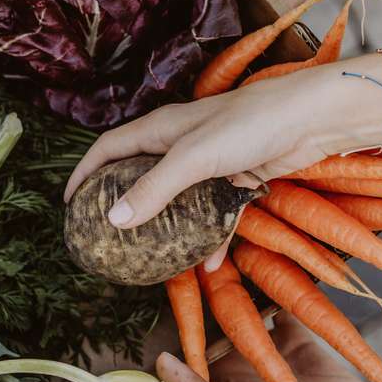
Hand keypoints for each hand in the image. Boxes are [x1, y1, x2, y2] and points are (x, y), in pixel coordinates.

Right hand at [66, 69, 355, 229]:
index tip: (69, 203)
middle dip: (122, 202)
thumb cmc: (249, 124)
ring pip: (178, 197)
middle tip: (106, 234)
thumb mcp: (193, 157)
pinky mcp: (238, 177)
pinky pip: (216, 211)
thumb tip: (114, 221)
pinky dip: (211, 235)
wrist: (312, 118)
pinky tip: (208, 263)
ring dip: (166, 225)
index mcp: (160, 129)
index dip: (85, 173)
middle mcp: (180, 143)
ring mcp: (210, 161)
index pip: (108, 148)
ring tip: (150, 255)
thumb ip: (154, 188)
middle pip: (140, 174)